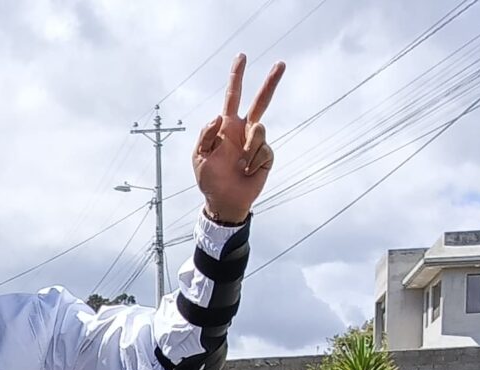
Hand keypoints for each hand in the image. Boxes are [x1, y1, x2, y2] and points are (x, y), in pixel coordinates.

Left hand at [191, 54, 283, 225]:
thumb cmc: (209, 179)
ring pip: (259, 130)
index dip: (236, 77)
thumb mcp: (199, 157)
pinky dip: (253, 162)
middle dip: (271, 82)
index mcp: (227, 126)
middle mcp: (244, 130)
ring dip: (248, 148)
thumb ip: (206, 135)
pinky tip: (247, 172)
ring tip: (240, 165)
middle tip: (281, 64)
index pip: (233, 96)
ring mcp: (256, 142)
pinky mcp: (266, 155)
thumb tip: (219, 117)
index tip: (242, 57)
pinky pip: (263, 150)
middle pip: (261, 101)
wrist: (225, 202)